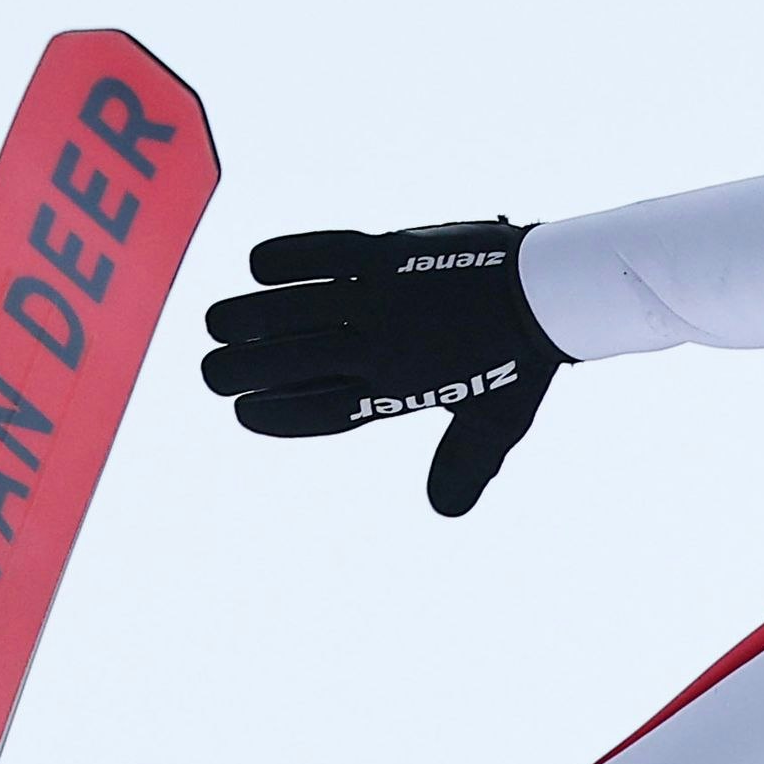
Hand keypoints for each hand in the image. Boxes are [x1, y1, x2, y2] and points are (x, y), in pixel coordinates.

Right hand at [200, 220, 569, 515]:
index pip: (323, 412)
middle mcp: (384, 346)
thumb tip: (446, 510)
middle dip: (241, 369)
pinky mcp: (389, 254)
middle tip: (212, 371)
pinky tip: (258, 266)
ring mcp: (383, 298)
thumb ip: (464, 463)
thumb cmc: (520, 360)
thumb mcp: (496, 422)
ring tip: (216, 324)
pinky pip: (324, 252)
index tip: (245, 411)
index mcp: (402, 390)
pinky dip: (286, 258)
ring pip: (296, 308)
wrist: (550, 292)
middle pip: (293, 362)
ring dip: (247, 317)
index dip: (277, 414)